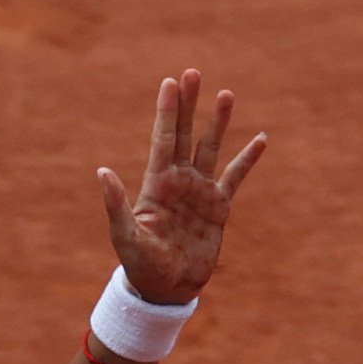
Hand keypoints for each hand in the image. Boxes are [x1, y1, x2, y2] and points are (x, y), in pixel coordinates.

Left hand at [94, 71, 266, 307]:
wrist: (167, 289)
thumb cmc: (142, 265)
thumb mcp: (125, 236)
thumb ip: (116, 204)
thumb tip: (102, 171)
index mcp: (157, 183)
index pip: (163, 139)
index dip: (167, 111)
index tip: (170, 82)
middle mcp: (179, 181)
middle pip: (186, 134)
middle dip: (189, 104)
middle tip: (192, 73)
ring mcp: (200, 192)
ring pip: (211, 149)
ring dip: (218, 122)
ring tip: (225, 94)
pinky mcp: (218, 208)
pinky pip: (236, 177)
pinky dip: (248, 159)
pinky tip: (260, 139)